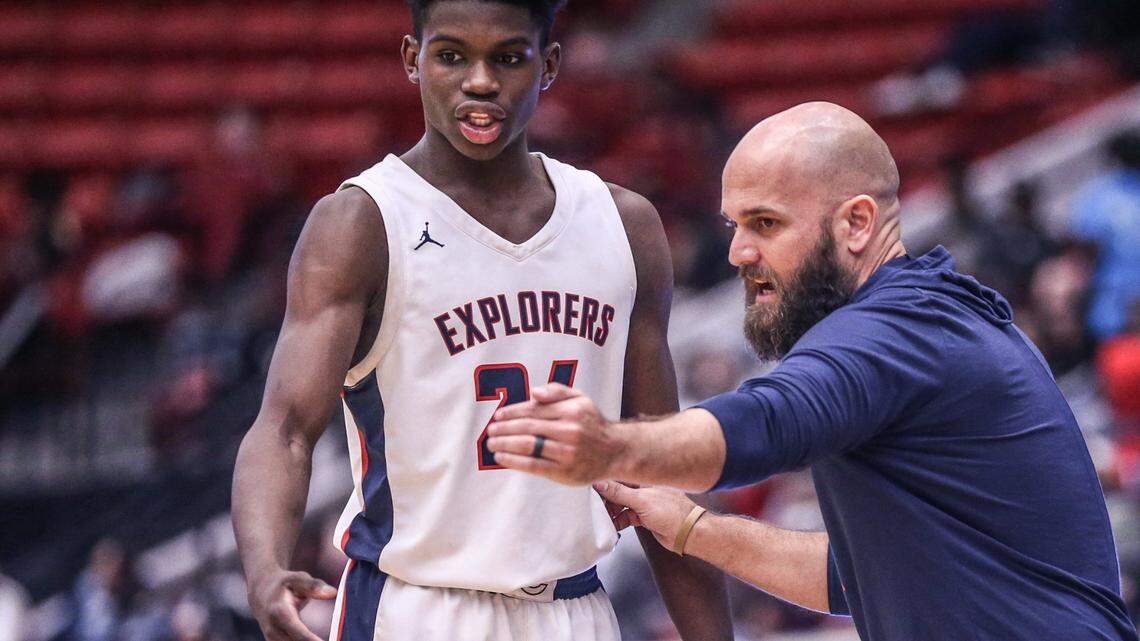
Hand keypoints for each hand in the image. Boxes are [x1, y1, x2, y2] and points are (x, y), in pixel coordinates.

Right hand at [248, 570, 337, 640]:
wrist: (260, 592)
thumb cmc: (285, 584)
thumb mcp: (298, 579)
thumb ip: (314, 586)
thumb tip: (333, 593)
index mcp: (280, 613)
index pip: (299, 634)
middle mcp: (273, 629)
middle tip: (335, 639)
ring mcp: (271, 639)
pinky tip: (314, 640)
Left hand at [486, 384, 625, 484]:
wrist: (614, 452)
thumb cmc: (592, 423)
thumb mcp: (580, 398)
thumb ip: (557, 391)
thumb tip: (533, 392)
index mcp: (571, 410)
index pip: (533, 410)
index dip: (512, 412)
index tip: (498, 415)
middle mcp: (569, 430)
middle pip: (528, 428)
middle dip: (504, 429)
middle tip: (490, 431)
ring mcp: (566, 452)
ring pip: (528, 446)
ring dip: (504, 444)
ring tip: (491, 444)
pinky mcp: (564, 472)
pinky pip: (533, 465)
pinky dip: (513, 461)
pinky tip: (501, 458)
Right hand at [593, 481, 701, 552]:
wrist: (689, 534)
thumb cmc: (673, 513)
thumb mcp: (642, 501)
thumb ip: (619, 492)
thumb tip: (599, 483)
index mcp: (645, 478)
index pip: (620, 475)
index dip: (605, 479)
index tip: (590, 485)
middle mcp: (644, 489)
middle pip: (618, 490)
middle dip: (606, 497)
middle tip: (593, 505)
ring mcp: (644, 503)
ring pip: (621, 504)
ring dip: (611, 511)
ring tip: (601, 518)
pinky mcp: (644, 517)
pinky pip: (627, 516)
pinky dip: (619, 521)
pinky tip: (613, 526)